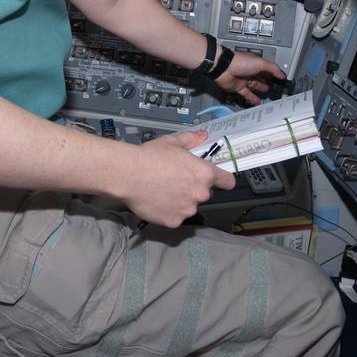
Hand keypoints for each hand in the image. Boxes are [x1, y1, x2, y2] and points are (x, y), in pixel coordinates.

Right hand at [120, 129, 235, 227]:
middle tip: (176, 180)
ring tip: (163, 190)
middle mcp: (200, 194)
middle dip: (193, 188)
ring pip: (189, 206)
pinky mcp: (174, 221)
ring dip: (181, 201)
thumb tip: (203, 135)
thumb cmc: (149, 157)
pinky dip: (168, 211)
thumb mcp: (173, 142)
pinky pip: (175, 217)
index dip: (223, 180)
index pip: (228, 181)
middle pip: (204, 193)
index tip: (219, 180)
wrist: (128, 174)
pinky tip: (157, 200)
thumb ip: (192, 139)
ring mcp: (187, 210)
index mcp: (204, 174)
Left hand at [213, 49, 285, 104]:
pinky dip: (252, 98)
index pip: (268, 69)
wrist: (223, 68)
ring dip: (261, 90)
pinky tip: (257, 102)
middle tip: (275, 87)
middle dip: (268, 82)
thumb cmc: (239, 62)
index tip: (281, 79)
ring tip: (268, 94)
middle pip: (261, 77)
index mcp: (256, 63)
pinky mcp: (237, 87)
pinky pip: (246, 94)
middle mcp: (250, 71)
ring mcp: (244, 79)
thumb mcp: (260, 63)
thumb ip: (273, 69)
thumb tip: (282, 74)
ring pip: (254, 86)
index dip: (274, 74)